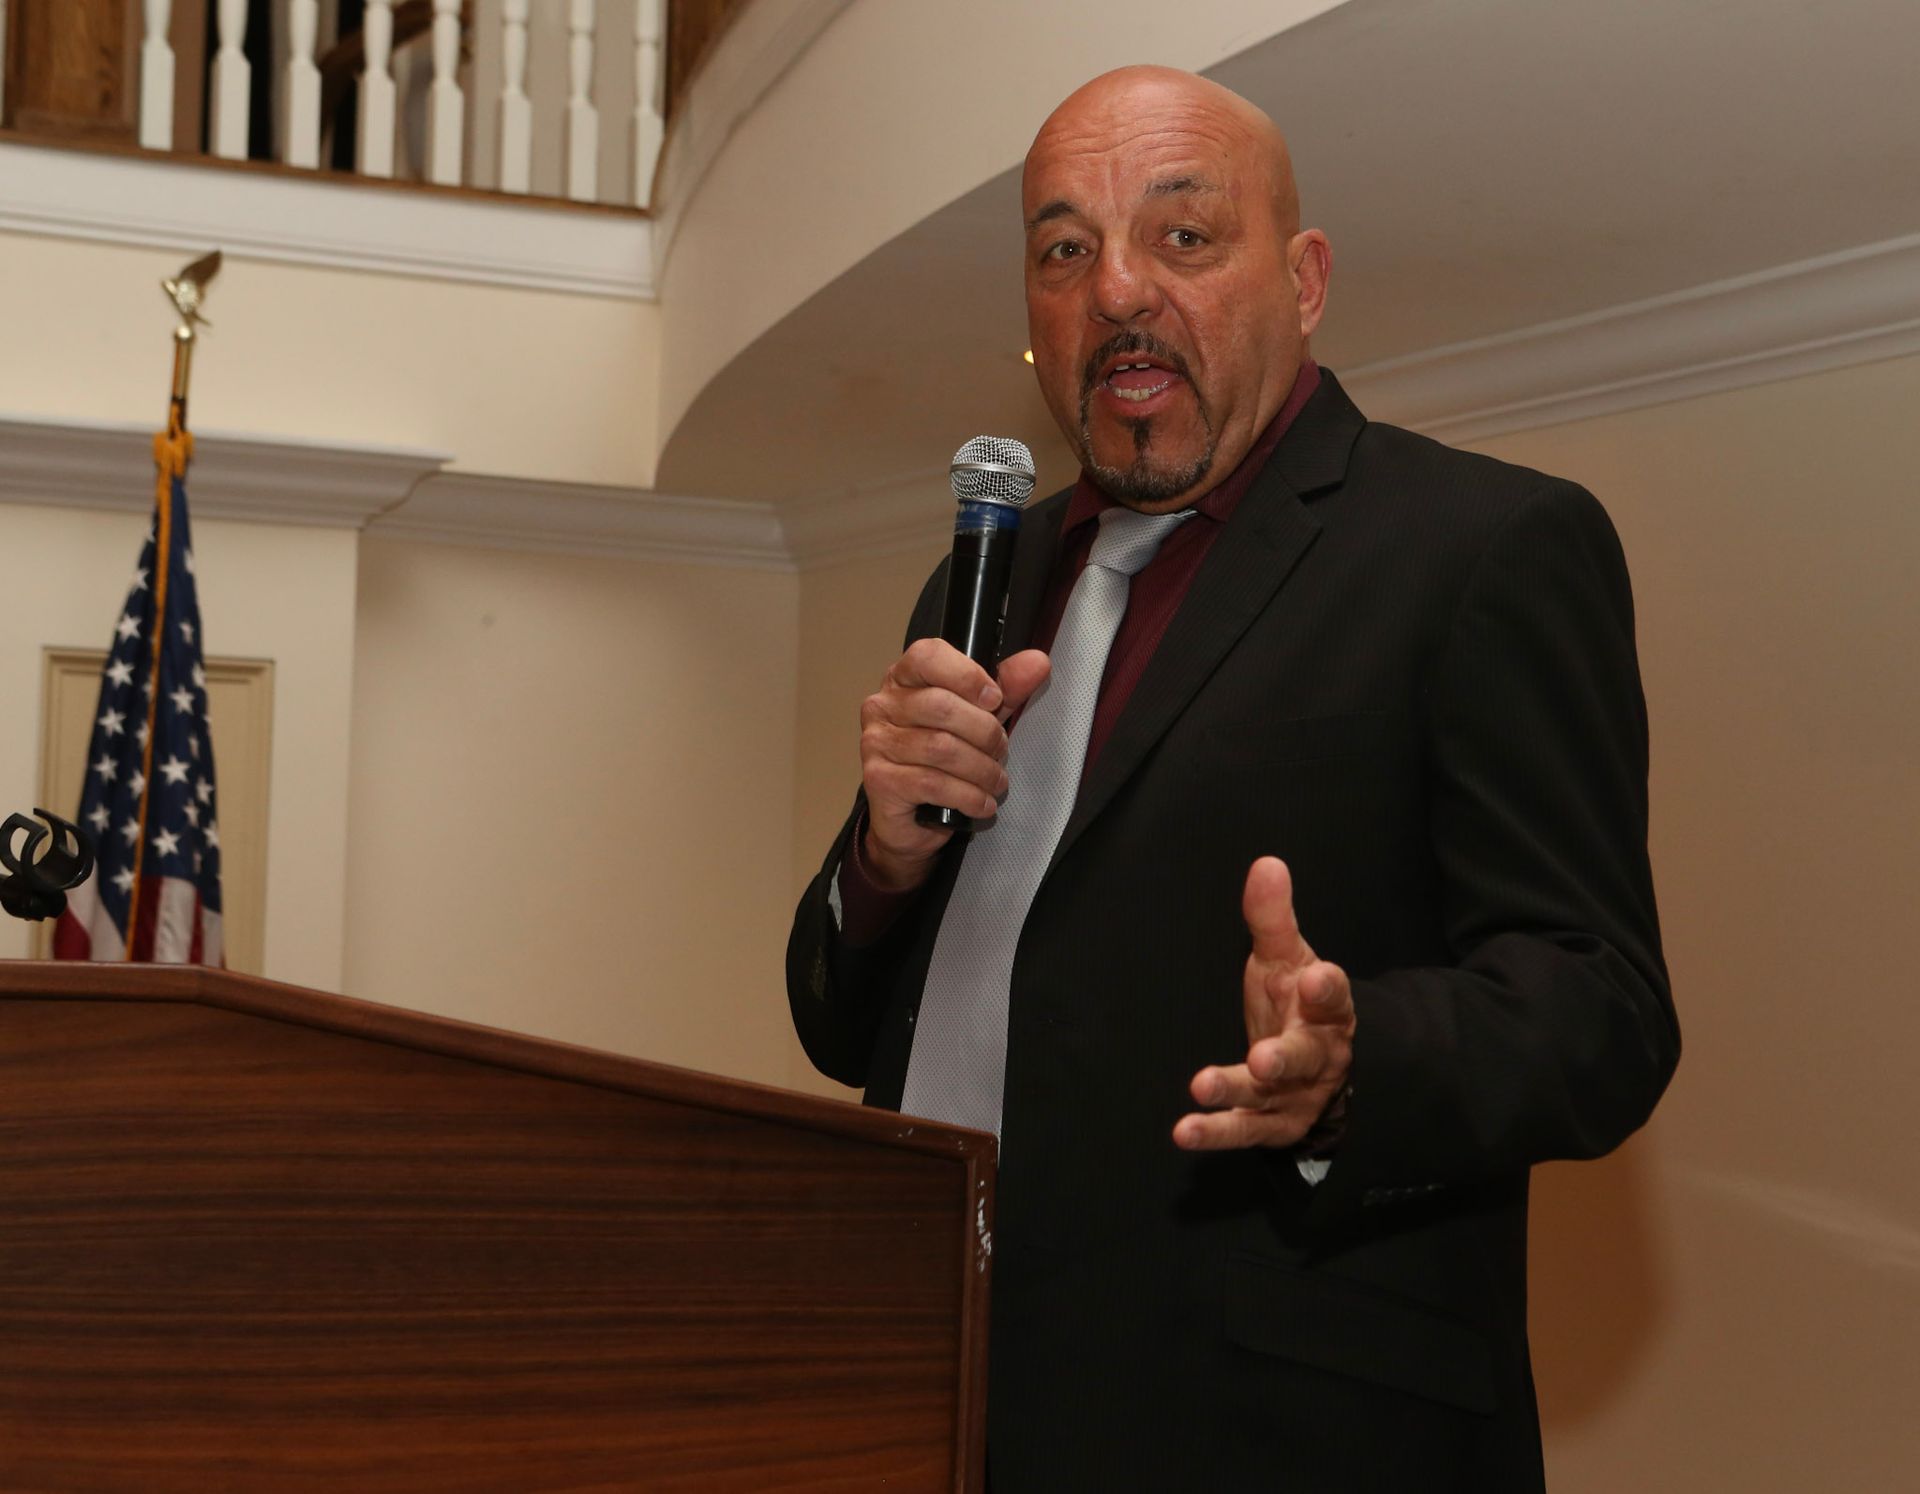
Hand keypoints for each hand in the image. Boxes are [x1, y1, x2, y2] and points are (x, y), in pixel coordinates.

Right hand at [859, 641, 1050, 890]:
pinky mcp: (879, 780)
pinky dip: (968, 796)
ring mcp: (876, 743)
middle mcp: (882, 706)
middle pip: (941, 706)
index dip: (967, 675)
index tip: (994, 699)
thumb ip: (1006, 689)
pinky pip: (933, 784)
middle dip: (985, 732)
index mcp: (904, 679)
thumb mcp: (980, 717)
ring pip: (941, 748)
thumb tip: (1037, 662)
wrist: (911, 820)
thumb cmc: (943, 761)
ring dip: (981, 769)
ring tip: (994, 782)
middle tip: (999, 751)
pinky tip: (981, 803)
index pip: (927, 656)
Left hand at [1174, 856, 1354, 1150]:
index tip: (1315, 978)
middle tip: (1263, 1059)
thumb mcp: (1287, 958)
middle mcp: (1316, 1055)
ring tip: (1203, 1086)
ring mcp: (1295, 1095)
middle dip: (1285, 1058)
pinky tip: (1184, 1130)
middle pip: (1305, 1055)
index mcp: (1327, 1009)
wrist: (1324, 1071)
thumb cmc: (1297, 1003)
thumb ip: (1273, 917)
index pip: (1333, 996)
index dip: (1326, 989)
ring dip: (1237, 1093)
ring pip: (1269, 1098)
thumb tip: (1266, 863)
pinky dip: (1215, 1131)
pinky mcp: (1273, 1126)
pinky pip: (1243, 1131)